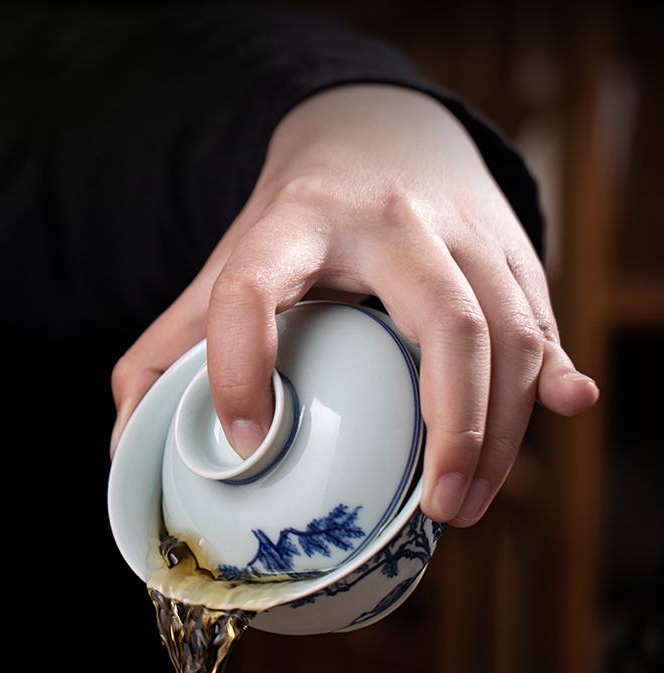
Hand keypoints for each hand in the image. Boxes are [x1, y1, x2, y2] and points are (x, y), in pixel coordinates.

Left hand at [110, 84, 597, 525]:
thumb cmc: (294, 225)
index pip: (253, 286)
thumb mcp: (223, 266)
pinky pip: (541, 318)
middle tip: (439, 510)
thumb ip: (171, 349)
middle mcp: (388, 221)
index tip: (249, 444)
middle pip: (442, 318)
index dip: (242, 365)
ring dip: (503, 427)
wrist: (378, 136)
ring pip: (508, 329)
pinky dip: (555, 374)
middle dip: (453, 423)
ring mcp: (460, 230)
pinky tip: (569, 408)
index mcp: (294, 224)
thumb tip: (129, 443)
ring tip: (469, 503)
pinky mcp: (509, 248)